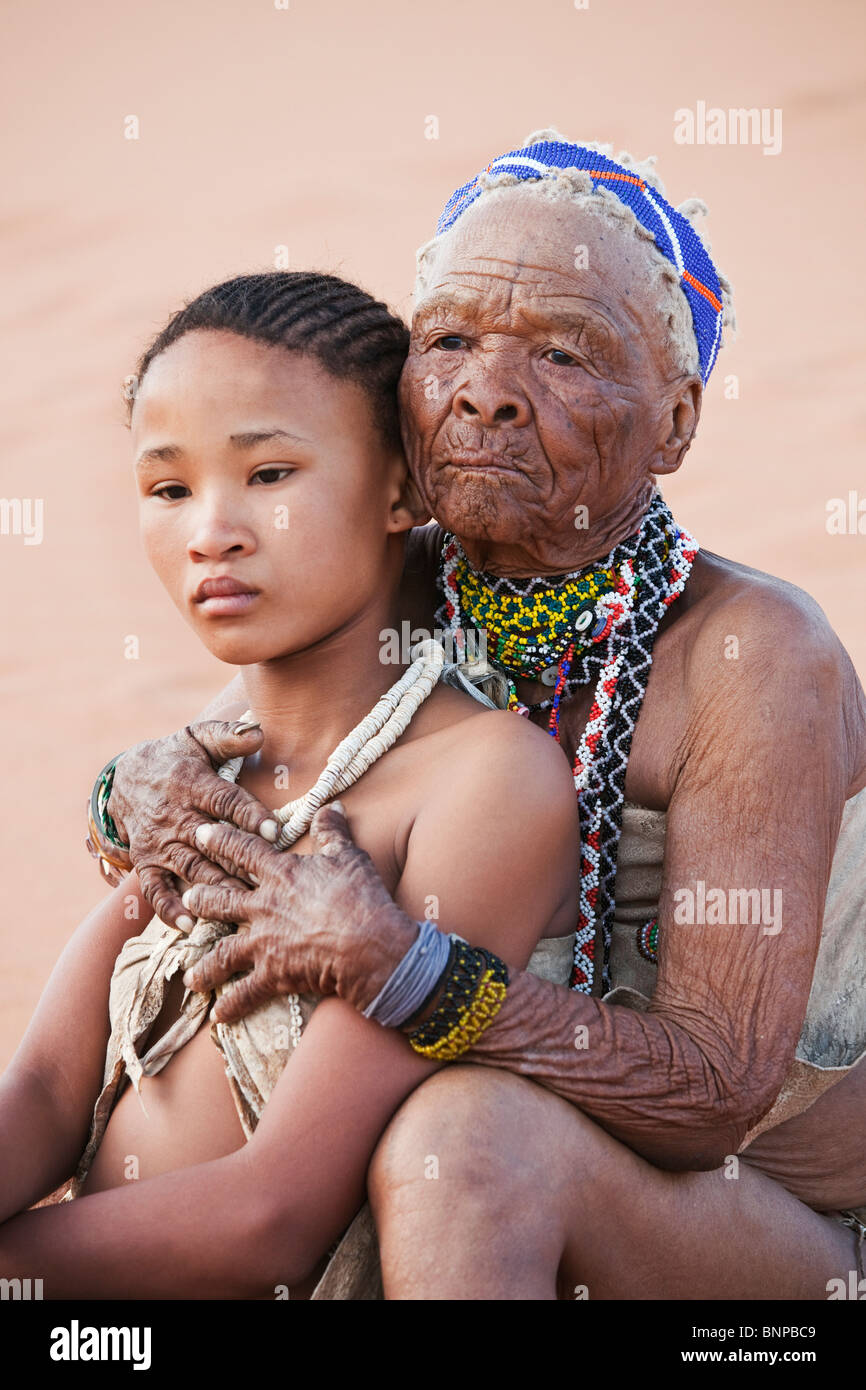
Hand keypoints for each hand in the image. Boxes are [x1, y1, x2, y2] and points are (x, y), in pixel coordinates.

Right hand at [109, 720, 278, 927]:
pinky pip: (155, 889)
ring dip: (216, 889)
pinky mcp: (145, 862)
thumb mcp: (197, 738)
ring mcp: (159, 842)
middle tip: (269, 882)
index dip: (251, 817)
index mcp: (191, 783)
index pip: (226, 801)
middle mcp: (175, 816)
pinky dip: (169, 910)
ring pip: (192, 868)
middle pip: (212, 843)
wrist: (123, 777)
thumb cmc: (174, 758)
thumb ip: (227, 736)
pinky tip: (189, 926)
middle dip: (240, 862)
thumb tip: (259, 733)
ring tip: (243, 907)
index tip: (276, 834)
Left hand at [181, 802, 416, 1020]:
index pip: (243, 851)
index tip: (201, 833)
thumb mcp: (349, 856)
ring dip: (204, 964)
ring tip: (191, 974)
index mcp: (280, 875)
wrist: (369, 945)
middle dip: (201, 900)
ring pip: (222, 951)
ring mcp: (263, 942)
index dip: (221, 840)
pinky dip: (231, 1006)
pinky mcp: (272, 974)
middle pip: (221, 900)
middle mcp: (263, 907)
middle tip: (188, 899)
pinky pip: (245, 993)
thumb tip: (333, 806)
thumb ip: (333, 831)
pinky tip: (218, 1016)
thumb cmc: (360, 898)